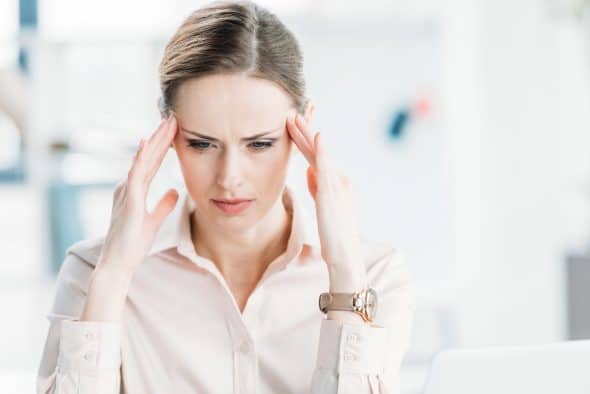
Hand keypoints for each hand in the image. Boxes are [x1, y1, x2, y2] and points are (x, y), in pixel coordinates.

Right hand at [97, 114, 179, 275]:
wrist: (119, 263)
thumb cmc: (133, 244)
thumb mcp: (155, 220)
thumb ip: (164, 204)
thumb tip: (175, 191)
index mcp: (134, 190)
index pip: (151, 163)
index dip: (163, 146)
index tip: (175, 131)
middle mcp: (128, 186)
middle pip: (147, 156)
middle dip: (160, 137)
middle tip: (173, 118)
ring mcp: (127, 191)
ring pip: (142, 159)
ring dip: (155, 140)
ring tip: (167, 123)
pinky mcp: (128, 200)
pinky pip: (136, 174)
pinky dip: (141, 157)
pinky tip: (147, 143)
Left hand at [286, 108, 366, 291]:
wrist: (344, 253)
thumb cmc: (334, 232)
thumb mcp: (323, 204)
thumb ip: (317, 185)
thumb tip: (309, 170)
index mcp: (333, 181)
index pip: (316, 155)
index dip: (303, 139)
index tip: (292, 124)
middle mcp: (337, 178)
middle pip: (317, 150)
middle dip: (304, 130)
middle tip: (291, 113)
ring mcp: (336, 184)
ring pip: (319, 154)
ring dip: (308, 134)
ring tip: (296, 118)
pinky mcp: (332, 193)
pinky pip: (326, 167)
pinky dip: (322, 151)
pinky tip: (318, 137)